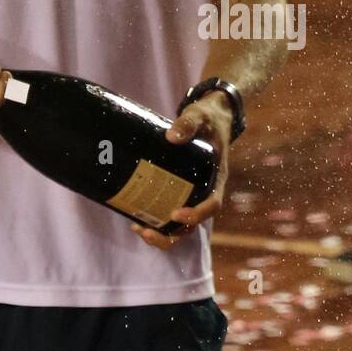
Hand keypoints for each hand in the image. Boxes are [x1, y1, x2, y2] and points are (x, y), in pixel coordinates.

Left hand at [130, 93, 232, 249]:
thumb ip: (188, 123)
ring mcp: (192, 193)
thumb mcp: (200, 116)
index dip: (196, 215)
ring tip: (138, 229)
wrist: (209, 117)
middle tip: (147, 231)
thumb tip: (170, 136)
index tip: (176, 214)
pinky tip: (135, 218)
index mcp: (216, 178)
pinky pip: (169, 211)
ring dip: (161, 232)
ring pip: (180, 224)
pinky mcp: (178, 189)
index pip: (212, 204)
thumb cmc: (207, 118)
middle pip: (193, 224)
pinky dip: (154, 218)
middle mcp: (205, 191)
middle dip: (171, 233)